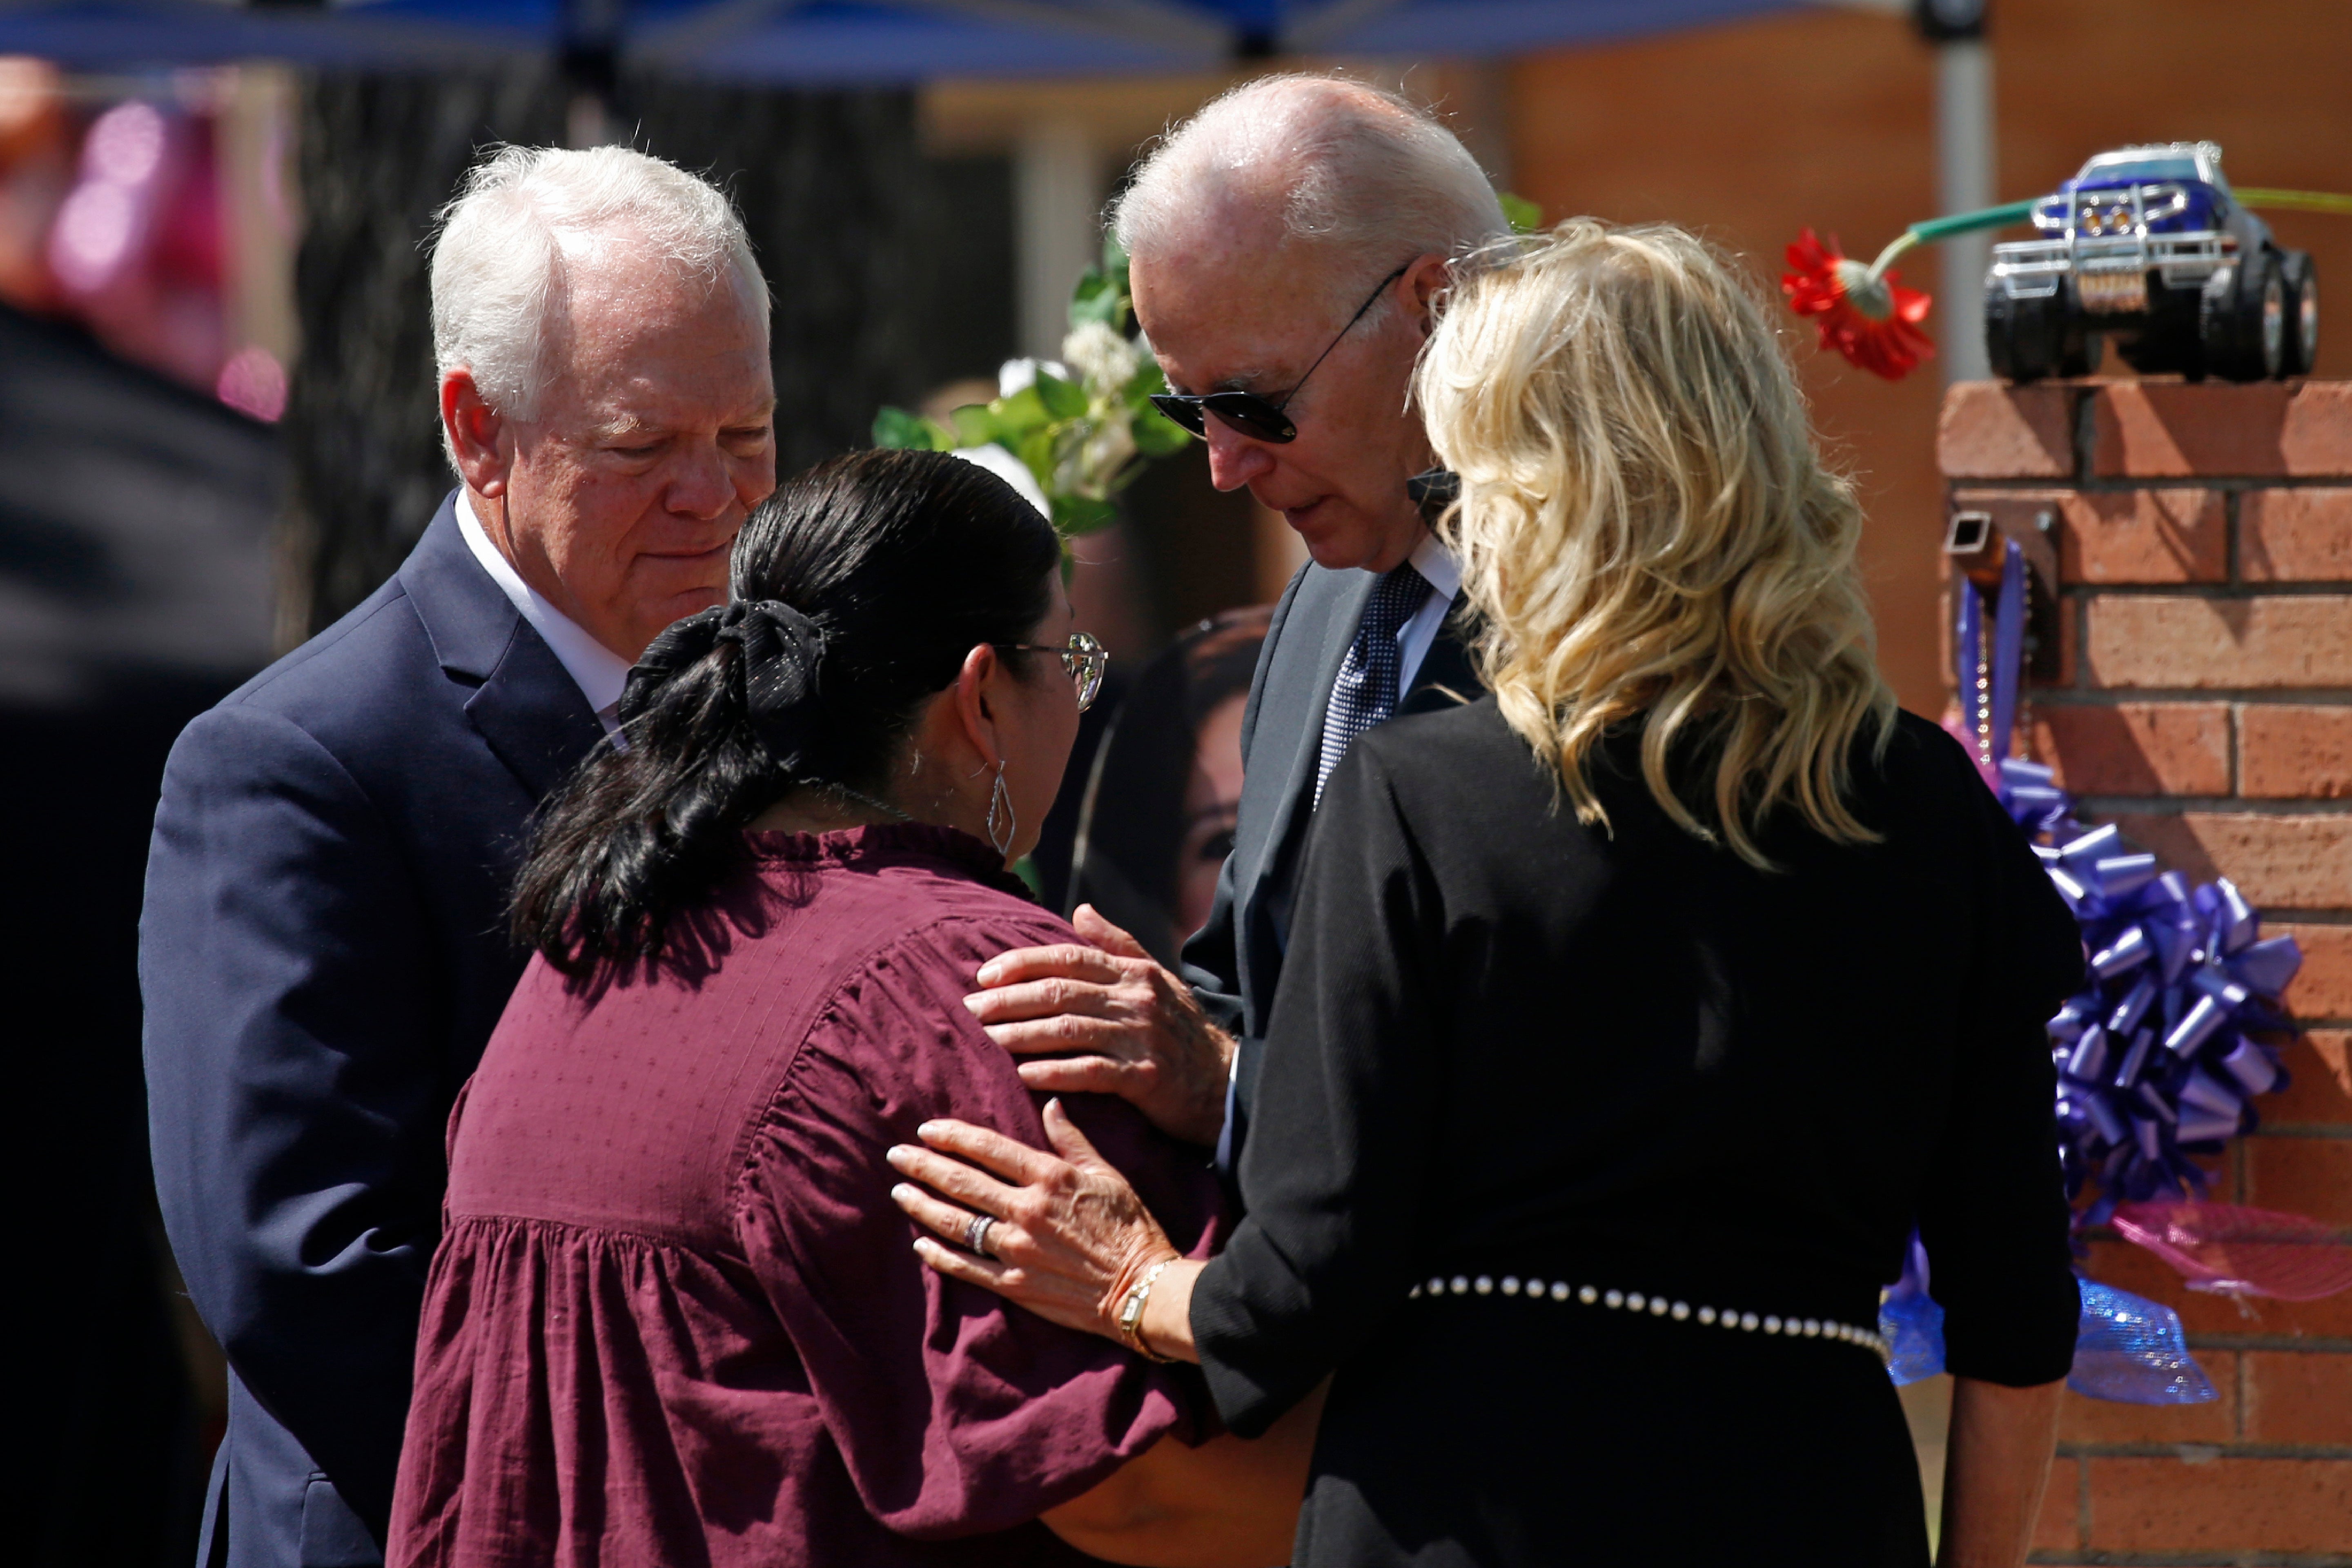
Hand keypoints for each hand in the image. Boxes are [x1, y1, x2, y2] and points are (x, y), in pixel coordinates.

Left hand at [888, 1099, 1182, 1349]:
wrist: (1142, 1289)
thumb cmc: (1131, 1227)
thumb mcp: (1108, 1173)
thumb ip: (1072, 1139)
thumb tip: (1050, 1103)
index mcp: (1049, 1177)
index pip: (988, 1149)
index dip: (953, 1136)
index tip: (927, 1128)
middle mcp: (1026, 1210)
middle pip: (961, 1182)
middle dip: (923, 1165)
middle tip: (896, 1154)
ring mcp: (1016, 1250)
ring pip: (955, 1222)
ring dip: (921, 1204)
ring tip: (899, 1191)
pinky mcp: (1013, 1285)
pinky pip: (965, 1267)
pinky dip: (938, 1254)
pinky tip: (918, 1243)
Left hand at [966, 904, 1234, 1146]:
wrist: (1225, 1081)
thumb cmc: (1182, 1030)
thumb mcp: (1157, 978)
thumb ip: (1117, 944)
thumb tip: (1080, 910)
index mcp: (1134, 973)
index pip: (1068, 957)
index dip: (1022, 963)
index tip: (984, 975)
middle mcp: (1136, 1000)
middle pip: (1060, 992)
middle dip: (1009, 1000)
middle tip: (971, 1010)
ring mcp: (1141, 1038)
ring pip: (1068, 1030)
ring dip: (1021, 1035)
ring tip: (986, 1040)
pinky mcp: (1145, 1077)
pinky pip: (1090, 1071)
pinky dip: (1054, 1071)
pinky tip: (1024, 1074)